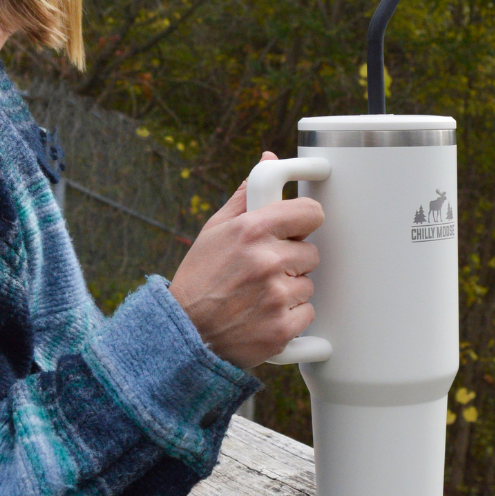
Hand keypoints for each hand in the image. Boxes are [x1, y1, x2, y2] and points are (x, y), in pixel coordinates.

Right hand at [168, 152, 324, 369]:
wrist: (183, 335)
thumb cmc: (199, 279)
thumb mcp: (215, 230)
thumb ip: (248, 195)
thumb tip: (269, 160)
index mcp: (252, 230)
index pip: (310, 213)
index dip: (305, 221)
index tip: (299, 227)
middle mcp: (266, 261)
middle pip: (311, 253)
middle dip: (292, 260)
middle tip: (265, 270)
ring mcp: (275, 297)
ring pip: (308, 285)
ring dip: (290, 290)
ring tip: (258, 295)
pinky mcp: (281, 329)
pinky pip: (306, 314)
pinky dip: (289, 317)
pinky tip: (263, 315)